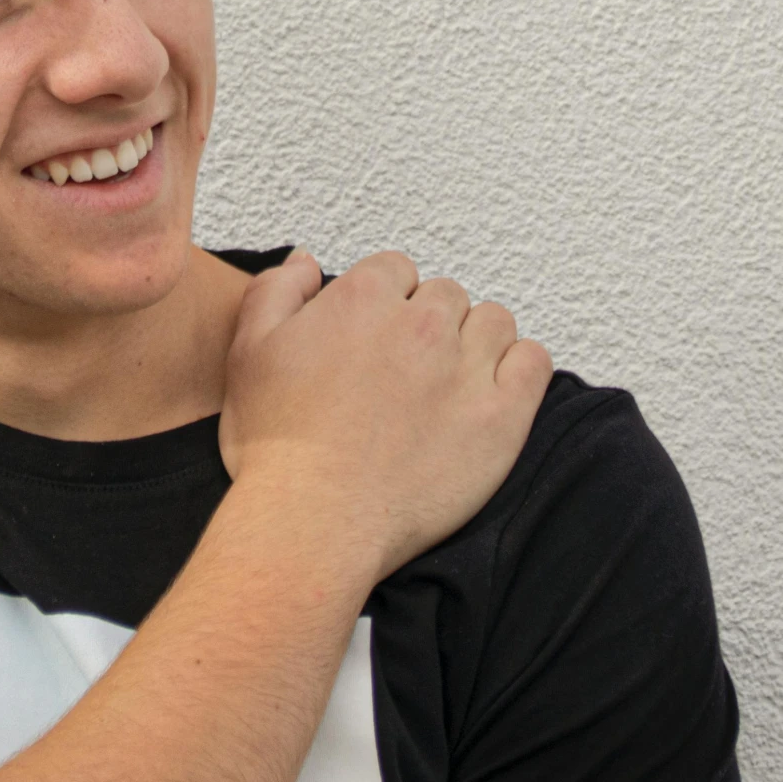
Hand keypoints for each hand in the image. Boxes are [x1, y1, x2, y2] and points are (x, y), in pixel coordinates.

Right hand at [219, 247, 551, 591]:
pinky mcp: (501, 416)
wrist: (314, 520)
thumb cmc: (280, 448)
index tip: (375, 339)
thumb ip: (278, 290)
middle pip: (445, 295)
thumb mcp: (248, 351)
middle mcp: (420, 324)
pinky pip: (534, 363)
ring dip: (476, 342)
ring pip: (493, 322)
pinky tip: (492, 392)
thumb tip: (307, 261)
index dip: (385, 303)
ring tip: (449, 382)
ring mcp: (466, 369)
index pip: (396, 270)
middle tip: (406, 371)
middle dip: (428, 323)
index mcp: (362, 300)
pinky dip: (519, 368)